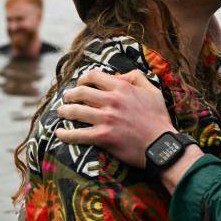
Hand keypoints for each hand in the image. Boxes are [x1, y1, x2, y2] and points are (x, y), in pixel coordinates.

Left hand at [55, 69, 174, 168]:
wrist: (161, 145)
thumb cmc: (158, 119)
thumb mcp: (153, 91)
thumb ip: (136, 77)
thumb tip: (119, 75)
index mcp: (122, 87)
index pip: (94, 76)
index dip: (83, 78)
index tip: (80, 83)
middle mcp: (112, 100)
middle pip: (80, 92)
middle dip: (69, 94)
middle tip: (66, 98)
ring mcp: (106, 119)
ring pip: (75, 111)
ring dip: (64, 111)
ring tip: (60, 112)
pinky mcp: (103, 136)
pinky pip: (78, 134)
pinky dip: (65, 134)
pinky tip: (59, 134)